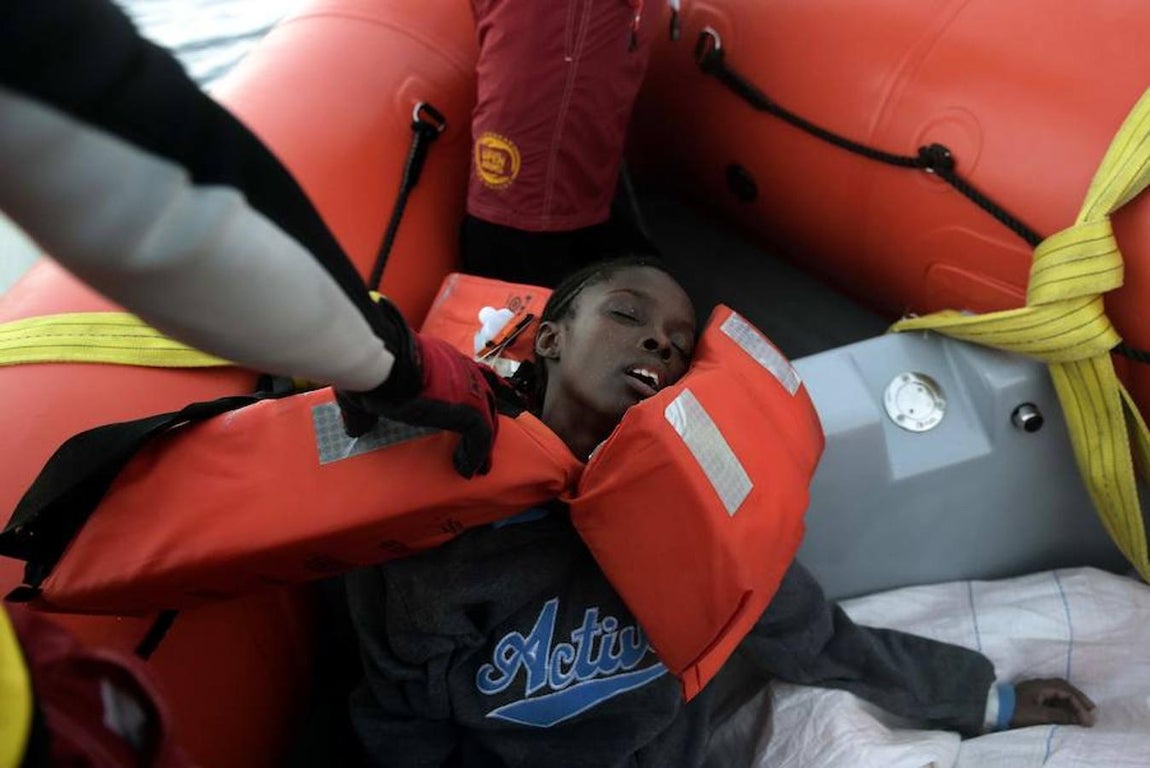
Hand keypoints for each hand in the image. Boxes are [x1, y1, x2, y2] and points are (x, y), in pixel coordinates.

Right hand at [335, 297, 500, 477]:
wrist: (383, 364)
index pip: (467, 370)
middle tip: (500, 426)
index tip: (489, 394)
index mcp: (440, 358)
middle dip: (496, 409)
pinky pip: (480, 437)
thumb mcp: (368, 388)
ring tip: (482, 466)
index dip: (476, 386)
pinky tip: (467, 470)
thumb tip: (354, 428)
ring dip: (485, 443)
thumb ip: (365, 409)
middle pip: (487, 392)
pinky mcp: (471, 410)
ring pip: (487, 417)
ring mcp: (469, 389)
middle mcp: (460, 368)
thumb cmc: (372, 369)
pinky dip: (476, 455)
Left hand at [1011, 678, 1095, 727]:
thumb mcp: (1039, 715)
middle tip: (1092, 711)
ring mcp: (1035, 690)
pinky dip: (1063, 706)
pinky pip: (1052, 699)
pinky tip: (1068, 714)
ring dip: (1072, 703)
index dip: (1080, 704)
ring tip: (1082, 714)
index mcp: (1042, 685)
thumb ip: (1060, 716)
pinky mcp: (1031, 697)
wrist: (992, 709)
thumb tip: (1079, 718)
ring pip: (1059, 694)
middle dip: (1079, 700)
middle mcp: (1040, 684)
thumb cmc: (1015, 711)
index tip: (1088, 718)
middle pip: (1064, 689)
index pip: (1067, 691)